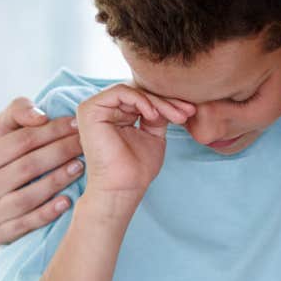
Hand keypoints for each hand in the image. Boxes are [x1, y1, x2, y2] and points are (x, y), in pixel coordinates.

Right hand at [0, 97, 84, 243]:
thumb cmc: (10, 156)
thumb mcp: (7, 130)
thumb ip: (19, 111)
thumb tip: (40, 116)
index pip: (21, 140)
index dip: (52, 130)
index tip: (77, 124)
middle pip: (28, 166)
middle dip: (61, 152)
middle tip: (85, 143)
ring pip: (28, 196)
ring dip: (57, 180)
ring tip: (81, 167)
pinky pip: (26, 223)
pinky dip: (48, 212)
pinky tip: (68, 202)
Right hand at [76, 84, 193, 221]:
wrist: (123, 188)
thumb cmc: (137, 168)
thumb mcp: (154, 134)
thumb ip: (158, 114)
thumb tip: (170, 99)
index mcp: (116, 114)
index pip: (145, 99)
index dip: (169, 103)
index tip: (190, 112)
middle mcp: (104, 109)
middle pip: (141, 94)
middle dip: (168, 102)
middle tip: (188, 112)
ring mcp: (95, 109)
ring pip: (134, 92)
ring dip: (159, 103)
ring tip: (176, 117)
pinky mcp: (90, 110)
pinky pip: (120, 92)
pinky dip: (141, 101)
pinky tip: (153, 115)